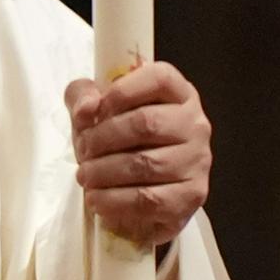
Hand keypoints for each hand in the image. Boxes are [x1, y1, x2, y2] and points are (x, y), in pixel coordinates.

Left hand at [64, 61, 211, 246]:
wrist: (138, 185)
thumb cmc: (119, 138)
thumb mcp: (97, 108)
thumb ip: (84, 96)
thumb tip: (86, 109)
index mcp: (178, 93)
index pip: (160, 78)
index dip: (121, 91)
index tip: (94, 111)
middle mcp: (195, 123)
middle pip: (147, 123)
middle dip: (103, 138)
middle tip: (82, 150)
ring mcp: (198, 160)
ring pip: (147, 164)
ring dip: (105, 172)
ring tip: (84, 177)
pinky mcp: (192, 196)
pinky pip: (151, 200)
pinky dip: (116, 201)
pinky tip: (97, 200)